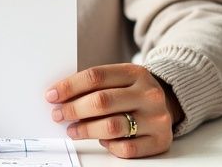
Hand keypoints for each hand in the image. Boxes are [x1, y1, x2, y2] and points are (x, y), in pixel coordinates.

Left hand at [45, 63, 182, 158]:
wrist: (170, 103)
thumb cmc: (134, 91)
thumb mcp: (120, 79)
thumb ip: (95, 85)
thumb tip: (60, 97)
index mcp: (136, 72)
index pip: (95, 77)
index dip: (69, 87)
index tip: (52, 95)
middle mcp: (149, 94)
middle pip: (101, 101)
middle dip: (73, 109)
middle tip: (58, 115)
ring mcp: (156, 118)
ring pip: (112, 126)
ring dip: (86, 130)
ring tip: (73, 130)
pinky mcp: (160, 140)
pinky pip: (126, 148)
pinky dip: (109, 145)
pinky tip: (102, 140)